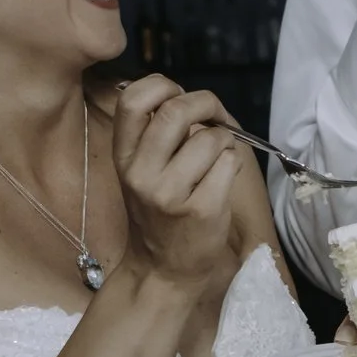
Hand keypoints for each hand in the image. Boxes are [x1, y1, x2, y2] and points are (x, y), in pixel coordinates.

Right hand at [111, 76, 244, 291]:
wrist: (163, 271)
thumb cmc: (159, 214)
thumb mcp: (142, 171)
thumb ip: (159, 134)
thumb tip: (199, 102)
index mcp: (123, 156)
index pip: (133, 99)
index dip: (162, 86)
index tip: (177, 96)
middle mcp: (141, 172)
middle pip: (177, 111)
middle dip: (206, 103)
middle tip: (215, 117)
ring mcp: (170, 193)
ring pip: (211, 137)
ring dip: (224, 140)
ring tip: (216, 161)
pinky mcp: (201, 209)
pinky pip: (229, 163)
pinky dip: (233, 164)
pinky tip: (222, 181)